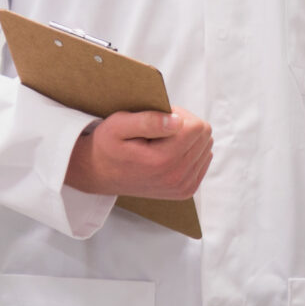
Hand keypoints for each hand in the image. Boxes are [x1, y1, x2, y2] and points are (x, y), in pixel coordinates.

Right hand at [65, 109, 211, 199]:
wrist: (98, 174)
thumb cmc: (107, 146)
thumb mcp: (117, 125)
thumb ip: (147, 121)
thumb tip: (177, 121)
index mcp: (162, 160)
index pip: (197, 127)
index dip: (179, 115)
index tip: (158, 118)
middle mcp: (176, 177)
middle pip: (205, 136)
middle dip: (185, 126)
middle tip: (159, 129)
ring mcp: (182, 186)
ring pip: (207, 147)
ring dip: (187, 139)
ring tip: (161, 141)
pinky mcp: (185, 190)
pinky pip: (204, 161)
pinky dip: (189, 152)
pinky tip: (168, 153)